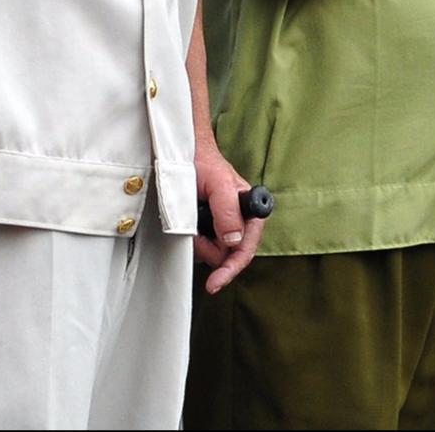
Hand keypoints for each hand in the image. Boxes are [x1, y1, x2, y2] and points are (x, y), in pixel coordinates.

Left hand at [191, 142, 262, 292]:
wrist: (184, 152)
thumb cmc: (205, 162)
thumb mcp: (219, 183)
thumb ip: (228, 210)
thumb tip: (233, 239)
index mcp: (250, 214)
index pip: (245, 250)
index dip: (231, 268)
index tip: (215, 282)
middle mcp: (238, 222)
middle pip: (226, 255)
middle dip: (208, 249)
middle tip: (195, 232)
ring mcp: (222, 226)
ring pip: (212, 252)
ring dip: (199, 242)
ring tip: (192, 218)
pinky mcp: (207, 227)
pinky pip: (201, 244)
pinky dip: (193, 238)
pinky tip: (190, 222)